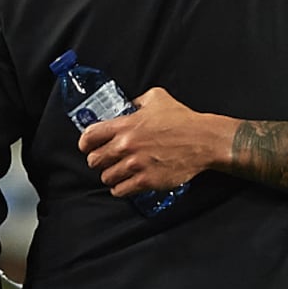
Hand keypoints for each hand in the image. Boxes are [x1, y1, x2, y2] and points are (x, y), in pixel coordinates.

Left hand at [77, 87, 227, 196]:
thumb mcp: (157, 98)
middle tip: (105, 160)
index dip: (85, 143)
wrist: (203, 140)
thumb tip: (130, 104)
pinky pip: (120, 190)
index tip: (87, 146)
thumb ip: (138, 100)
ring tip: (117, 172)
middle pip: (94, 160)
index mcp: (124, 125)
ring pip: (106, 177)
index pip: (89, 136)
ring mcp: (135, 165)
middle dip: (98, 160)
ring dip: (110, 175)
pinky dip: (120, 188)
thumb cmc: (182, 119)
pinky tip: (125, 183)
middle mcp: (125, 146)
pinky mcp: (146, 181)